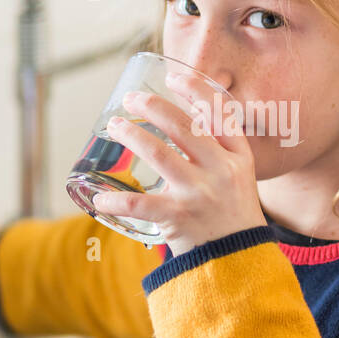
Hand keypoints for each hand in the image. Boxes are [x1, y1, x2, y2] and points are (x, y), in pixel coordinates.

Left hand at [92, 70, 266, 257]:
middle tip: (130, 100)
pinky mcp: (179, 219)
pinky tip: (99, 197)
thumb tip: (184, 116)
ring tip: (114, 126)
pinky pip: (140, 204)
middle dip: (152, 107)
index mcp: (238, 157)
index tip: (173, 76)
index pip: (221, 113)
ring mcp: (200, 195)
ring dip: (132, 135)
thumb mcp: (237, 176)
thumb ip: (217, 149)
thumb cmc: (231, 214)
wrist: (239, 262)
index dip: (196, 90)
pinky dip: (116, 199)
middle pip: (184, 127)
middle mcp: (222, 171)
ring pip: (159, 154)